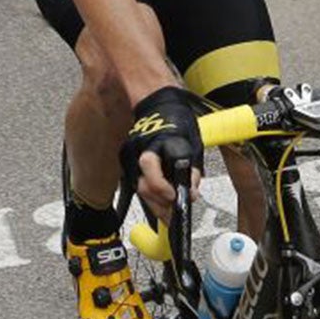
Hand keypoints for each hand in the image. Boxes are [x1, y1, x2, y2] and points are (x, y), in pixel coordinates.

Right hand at [121, 87, 206, 219]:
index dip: (165, 189)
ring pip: (139, 188)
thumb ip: (192, 170)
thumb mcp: (193, 144)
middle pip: (145, 186)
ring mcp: (130, 154)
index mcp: (161, 144)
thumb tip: (191, 193)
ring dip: (153, 202)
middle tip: (173, 215)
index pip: (155, 173)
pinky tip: (159, 198)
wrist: (157, 103)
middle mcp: (141, 149)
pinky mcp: (126, 158)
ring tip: (167, 212)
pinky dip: (148, 192)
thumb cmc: (178, 120)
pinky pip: (136, 181)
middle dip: (160, 205)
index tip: (176, 199)